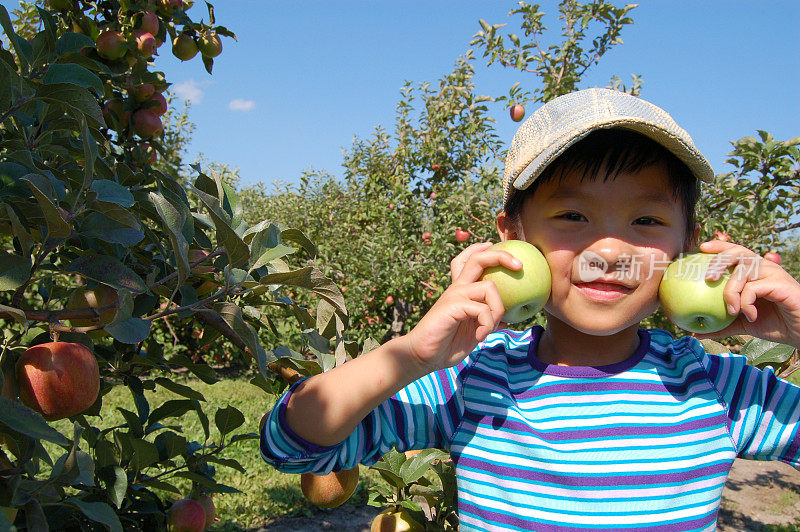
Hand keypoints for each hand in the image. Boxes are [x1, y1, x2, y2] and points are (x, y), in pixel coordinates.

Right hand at [402, 242, 520, 373]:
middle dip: (500, 256)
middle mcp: (457, 288)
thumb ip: (487, 320)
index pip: (467, 261)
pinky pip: (482, 309)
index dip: (481, 250)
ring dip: (498, 309)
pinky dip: (487, 324)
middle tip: (519, 265)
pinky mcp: (452, 306)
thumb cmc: (447, 345)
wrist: (423, 356)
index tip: (495, 245)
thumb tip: (508, 319)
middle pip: (477, 259)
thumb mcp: (474, 331)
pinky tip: (480, 337)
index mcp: (461, 291)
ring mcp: (454, 295)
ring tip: (490, 327)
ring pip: (488, 286)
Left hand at [693, 239, 799, 348]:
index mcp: (755, 272)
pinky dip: (746, 302)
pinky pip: (754, 287)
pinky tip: (750, 316)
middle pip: (738, 253)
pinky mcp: (782, 284)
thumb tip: (697, 332)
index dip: (720, 246)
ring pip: (744, 270)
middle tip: (708, 278)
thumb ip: (722, 325)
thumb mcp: (743, 323)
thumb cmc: (775, 324)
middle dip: (719, 261)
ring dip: (732, 290)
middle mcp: (765, 268)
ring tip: (732, 310)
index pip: (736, 252)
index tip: (701, 247)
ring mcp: (774, 274)